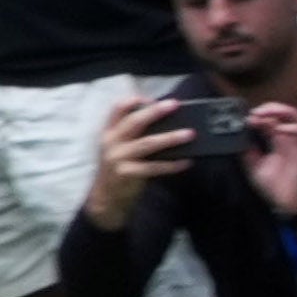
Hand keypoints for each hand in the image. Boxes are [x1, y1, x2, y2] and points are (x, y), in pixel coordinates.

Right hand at [80, 94, 181, 220]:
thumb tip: (164, 122)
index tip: (152, 99)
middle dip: (155, 111)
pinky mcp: (128, 174)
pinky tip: (186, 162)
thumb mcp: (118, 148)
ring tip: (190, 134)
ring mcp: (119, 158)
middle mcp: (111, 142)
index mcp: (109, 133)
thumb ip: (132, 135)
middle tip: (175, 105)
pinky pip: (154, 167)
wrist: (106, 197)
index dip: (134, 101)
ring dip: (171, 137)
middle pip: (134, 122)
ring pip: (148, 143)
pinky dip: (172, 165)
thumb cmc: (118, 168)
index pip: (117, 109)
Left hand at [242, 102, 296, 222]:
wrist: (289, 203)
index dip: (259, 114)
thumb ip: (248, 149)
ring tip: (267, 115)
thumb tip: (240, 134)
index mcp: (278, 140)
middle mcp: (290, 139)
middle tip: (255, 112)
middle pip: (287, 112)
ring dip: (283, 111)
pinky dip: (293, 127)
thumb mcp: (254, 165)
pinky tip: (280, 129)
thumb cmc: (275, 186)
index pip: (272, 118)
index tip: (246, 118)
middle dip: (271, 108)